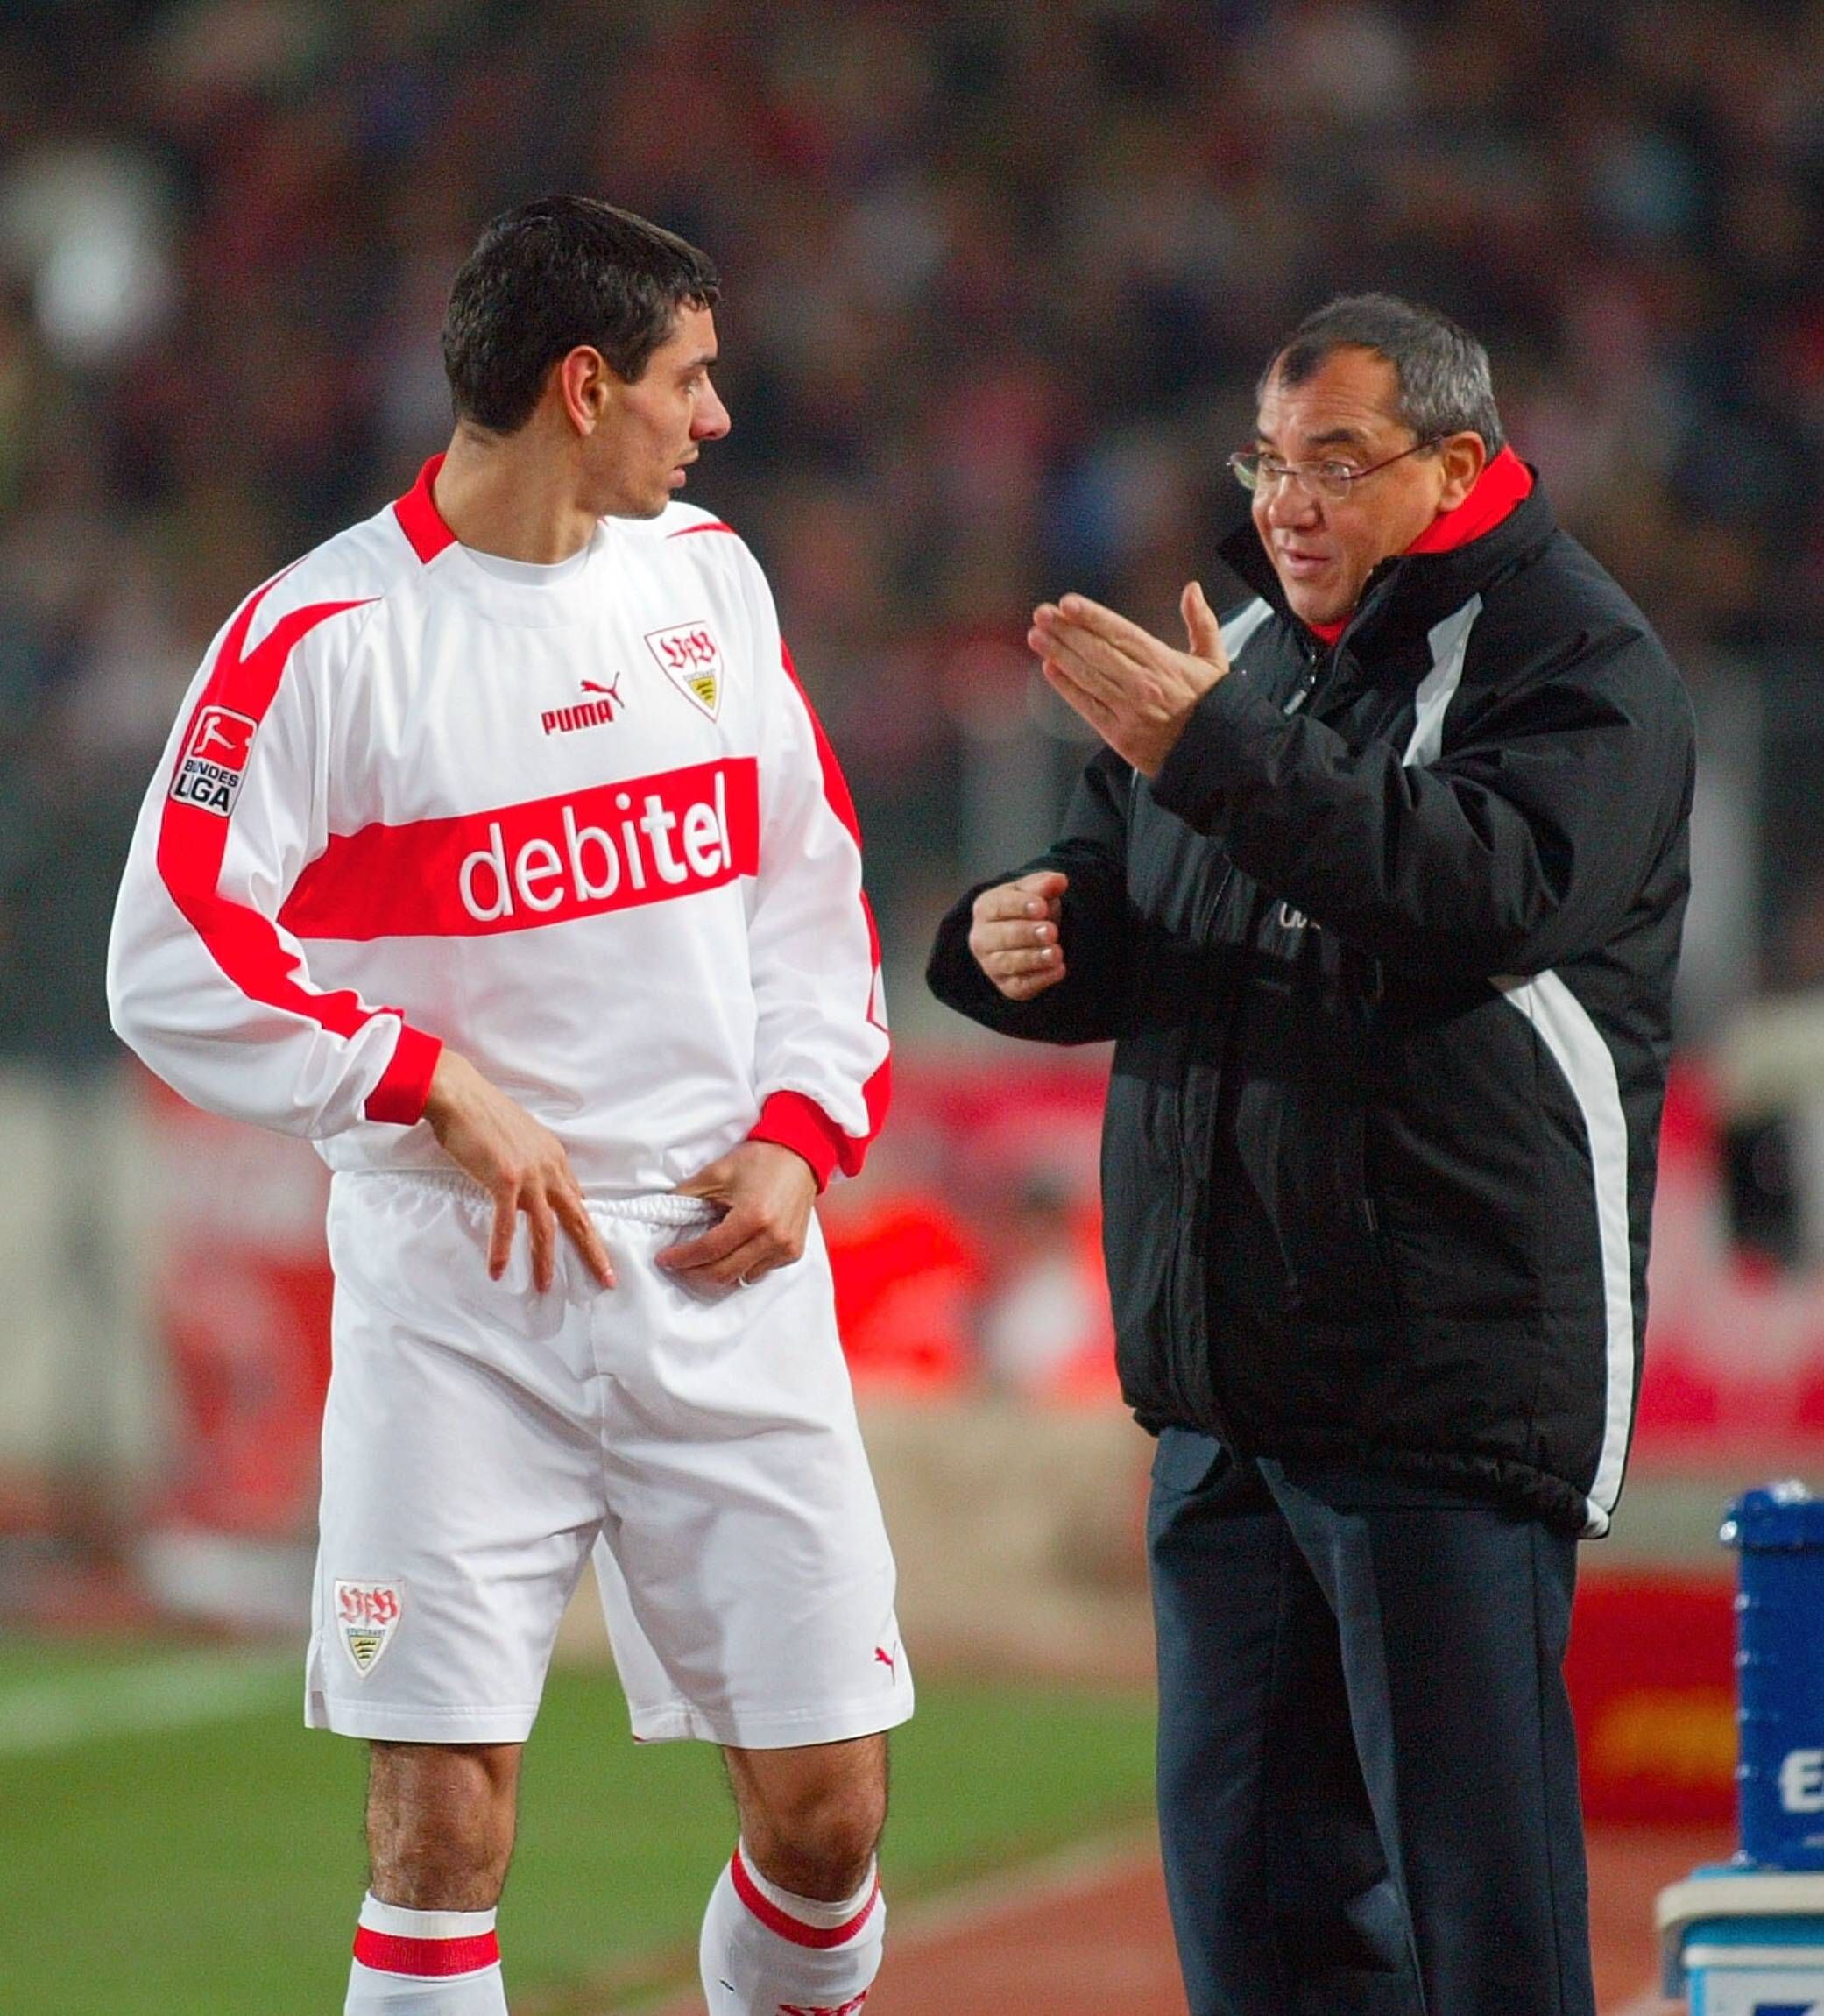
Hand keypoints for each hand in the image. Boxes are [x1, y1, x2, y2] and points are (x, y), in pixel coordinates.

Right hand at [422, 1050, 614, 1292]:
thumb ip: (532, 1164)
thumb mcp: (521, 1140)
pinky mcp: (505, 1180)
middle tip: (606, 1279)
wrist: (460, 1095)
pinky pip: (507, 1224)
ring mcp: (530, 1175)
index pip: (577, 1200)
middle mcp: (549, 1168)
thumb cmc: (483, 1116)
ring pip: (546, 1228)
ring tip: (543, 1287)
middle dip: (593, 1251)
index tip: (595, 1250)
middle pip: (578, 1217)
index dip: (586, 1227)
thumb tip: (535, 1188)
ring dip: (544, 1261)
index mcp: (554, 1158)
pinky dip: (502, 1249)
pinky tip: (498, 1270)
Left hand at [657, 1140, 817, 1289]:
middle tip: (678, 1264)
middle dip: (694, 1271)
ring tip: (703, 1257)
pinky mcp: (793, 1252)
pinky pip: (759, 1271)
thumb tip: (665, 1219)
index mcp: (753, 1217)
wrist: (799, 1156)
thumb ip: (687, 1197)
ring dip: (717, 1272)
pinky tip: (731, 1252)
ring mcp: (786, 1248)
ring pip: (741, 1277)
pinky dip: (741, 1267)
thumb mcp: (716, 1173)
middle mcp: (772, 1238)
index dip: (682, 1258)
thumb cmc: (760, 1160)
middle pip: (724, 1272)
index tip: (664, 1258)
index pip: (709, 1250)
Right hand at [968, 869, 1068, 1001]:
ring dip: (1034, 958)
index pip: (998, 906)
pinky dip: (1040, 979)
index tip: (1042, 907)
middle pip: (1001, 937)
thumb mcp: (1035, 892)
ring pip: (1009, 963)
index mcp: (985, 908)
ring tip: (1056, 952)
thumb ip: (1044, 885)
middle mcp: (982, 938)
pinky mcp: (1007, 986)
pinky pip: (1020, 985)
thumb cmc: (1028, 909)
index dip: (1020, 906)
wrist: (1029, 936)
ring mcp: (991, 964)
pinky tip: (1059, 970)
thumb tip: (1059, 880)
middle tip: (1051, 931)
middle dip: (1027, 934)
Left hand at [1029, 581, 1229, 775]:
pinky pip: (1087, 706)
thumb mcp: (1214, 661)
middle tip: (1042, 613)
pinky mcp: (1119, 735)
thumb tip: (1192, 589)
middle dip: (1066, 631)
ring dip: (1058, 654)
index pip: (1120, 633)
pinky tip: (1050, 668)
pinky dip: (1067, 687)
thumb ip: (1201, 623)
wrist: (1217, 755)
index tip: (1067, 604)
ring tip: (1036, 636)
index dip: (1092, 617)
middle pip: (1097, 652)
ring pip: (1087, 676)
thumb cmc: (1213, 705)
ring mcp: (1128, 711)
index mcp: (1164, 664)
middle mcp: (1143, 685)